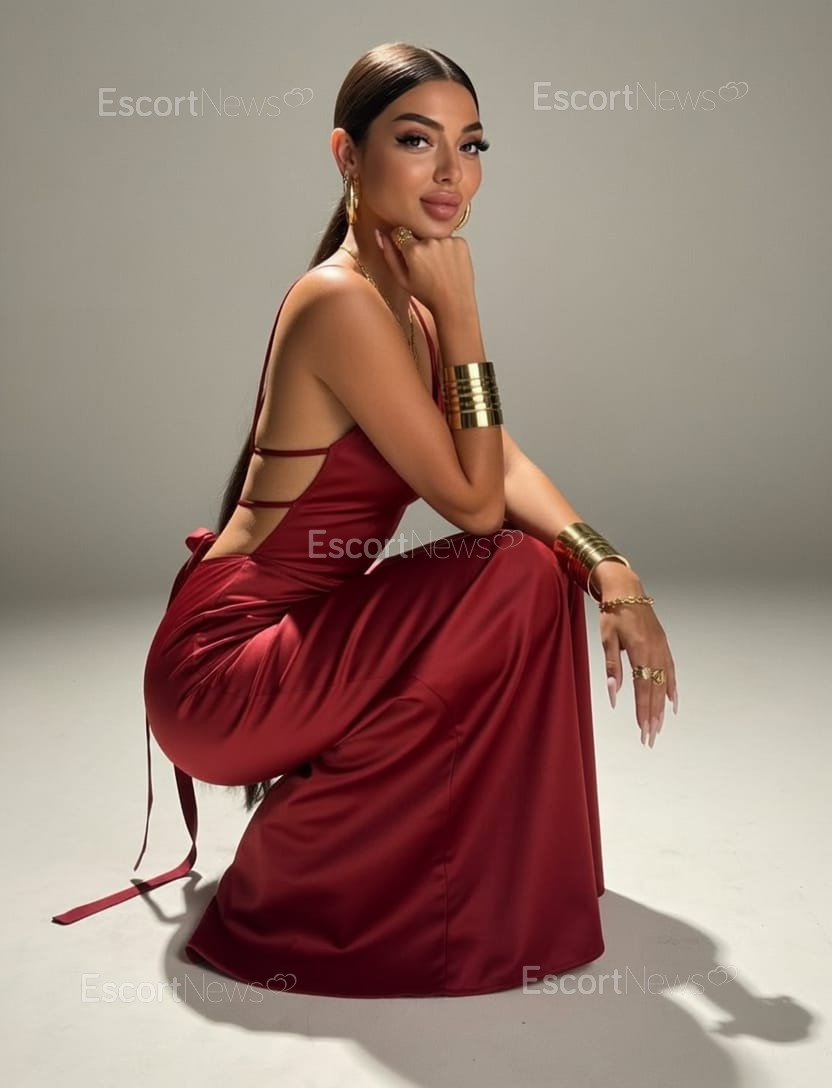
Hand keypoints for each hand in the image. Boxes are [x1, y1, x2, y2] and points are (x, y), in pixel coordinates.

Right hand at [375, 227, 476, 315]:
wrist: (454, 304)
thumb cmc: (428, 296)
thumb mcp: (402, 279)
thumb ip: (389, 255)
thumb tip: (380, 234)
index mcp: (413, 250)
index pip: (400, 233)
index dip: (403, 245)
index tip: (409, 257)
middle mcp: (430, 241)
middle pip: (418, 235)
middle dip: (420, 247)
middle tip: (426, 267)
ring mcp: (447, 240)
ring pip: (435, 237)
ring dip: (435, 248)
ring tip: (439, 268)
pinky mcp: (461, 242)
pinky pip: (450, 240)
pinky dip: (450, 250)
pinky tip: (449, 266)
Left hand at [595, 564, 678, 747]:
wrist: (627, 590)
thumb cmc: (613, 613)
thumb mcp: (607, 639)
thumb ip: (612, 668)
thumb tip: (614, 694)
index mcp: (640, 652)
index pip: (642, 689)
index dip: (643, 711)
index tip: (642, 729)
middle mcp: (655, 652)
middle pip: (655, 691)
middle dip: (652, 716)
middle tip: (650, 737)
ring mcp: (662, 649)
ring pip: (664, 684)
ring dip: (661, 707)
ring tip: (659, 726)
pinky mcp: (663, 645)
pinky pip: (671, 671)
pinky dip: (672, 688)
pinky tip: (672, 704)